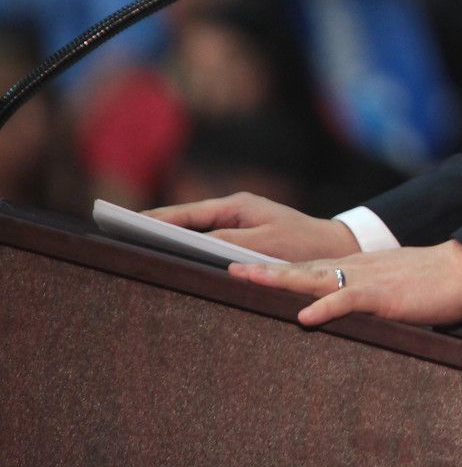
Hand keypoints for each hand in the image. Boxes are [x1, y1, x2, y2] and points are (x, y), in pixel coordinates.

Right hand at [145, 192, 360, 262]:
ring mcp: (238, 223)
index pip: (186, 213)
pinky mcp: (244, 237)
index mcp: (237, 206)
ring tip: (138, 250)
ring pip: (196, 231)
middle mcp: (235, 211)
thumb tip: (192, 243)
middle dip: (156, 228)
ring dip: (172, 239)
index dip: (155, 220)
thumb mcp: (264, 245)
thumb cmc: (303, 244)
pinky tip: (176, 261)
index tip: (126, 223)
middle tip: (122, 237)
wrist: (336, 247)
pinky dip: (191, 248)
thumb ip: (228, 242)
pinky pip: (209, 242)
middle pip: (186, 220)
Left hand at [230, 241, 461, 328]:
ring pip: (315, 277)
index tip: (242, 272)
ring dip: (279, 280)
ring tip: (246, 280)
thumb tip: (342, 316)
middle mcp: (354, 270)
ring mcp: (368, 280)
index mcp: (355, 270)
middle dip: (261, 271)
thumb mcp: (392, 288)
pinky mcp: (385, 295)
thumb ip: (365, 300)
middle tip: (226, 270)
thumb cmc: (436, 284)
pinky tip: (306, 316)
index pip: (306, 268)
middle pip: (299, 268)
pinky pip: (351, 299)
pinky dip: (327, 306)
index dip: (273, 271)